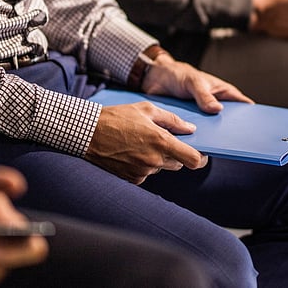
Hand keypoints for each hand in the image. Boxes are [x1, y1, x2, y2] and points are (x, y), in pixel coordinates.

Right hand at [85, 101, 209, 183]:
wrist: (86, 133)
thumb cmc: (116, 117)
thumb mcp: (146, 110)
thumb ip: (172, 120)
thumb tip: (190, 129)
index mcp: (161, 142)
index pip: (193, 160)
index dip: (200, 158)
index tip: (201, 154)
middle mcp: (154, 160)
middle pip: (179, 164)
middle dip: (176, 154)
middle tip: (163, 140)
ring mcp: (142, 172)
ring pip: (162, 168)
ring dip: (159, 159)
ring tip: (141, 142)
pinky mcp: (131, 179)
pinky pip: (146, 174)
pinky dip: (144, 165)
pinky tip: (131, 152)